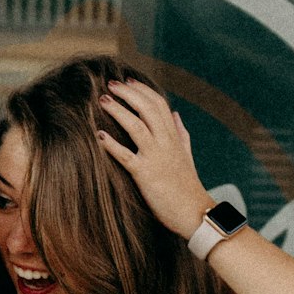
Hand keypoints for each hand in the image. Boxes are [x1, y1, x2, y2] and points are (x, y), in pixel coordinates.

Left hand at [96, 79, 211, 240]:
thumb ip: (181, 133)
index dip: (143, 90)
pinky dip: (112, 145)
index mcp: (174, 137)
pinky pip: (126, 156)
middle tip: (111, 83)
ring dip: (118, 111)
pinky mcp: (145, 174)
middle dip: (128, 93)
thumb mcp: (187, 155)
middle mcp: (166, 143)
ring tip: (103, 100)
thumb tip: (176, 114)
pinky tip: (99, 135)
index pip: (159, 104)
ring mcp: (156, 157)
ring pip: (136, 126)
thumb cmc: (188, 186)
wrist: (194, 213)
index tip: (129, 80)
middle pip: (147, 108)